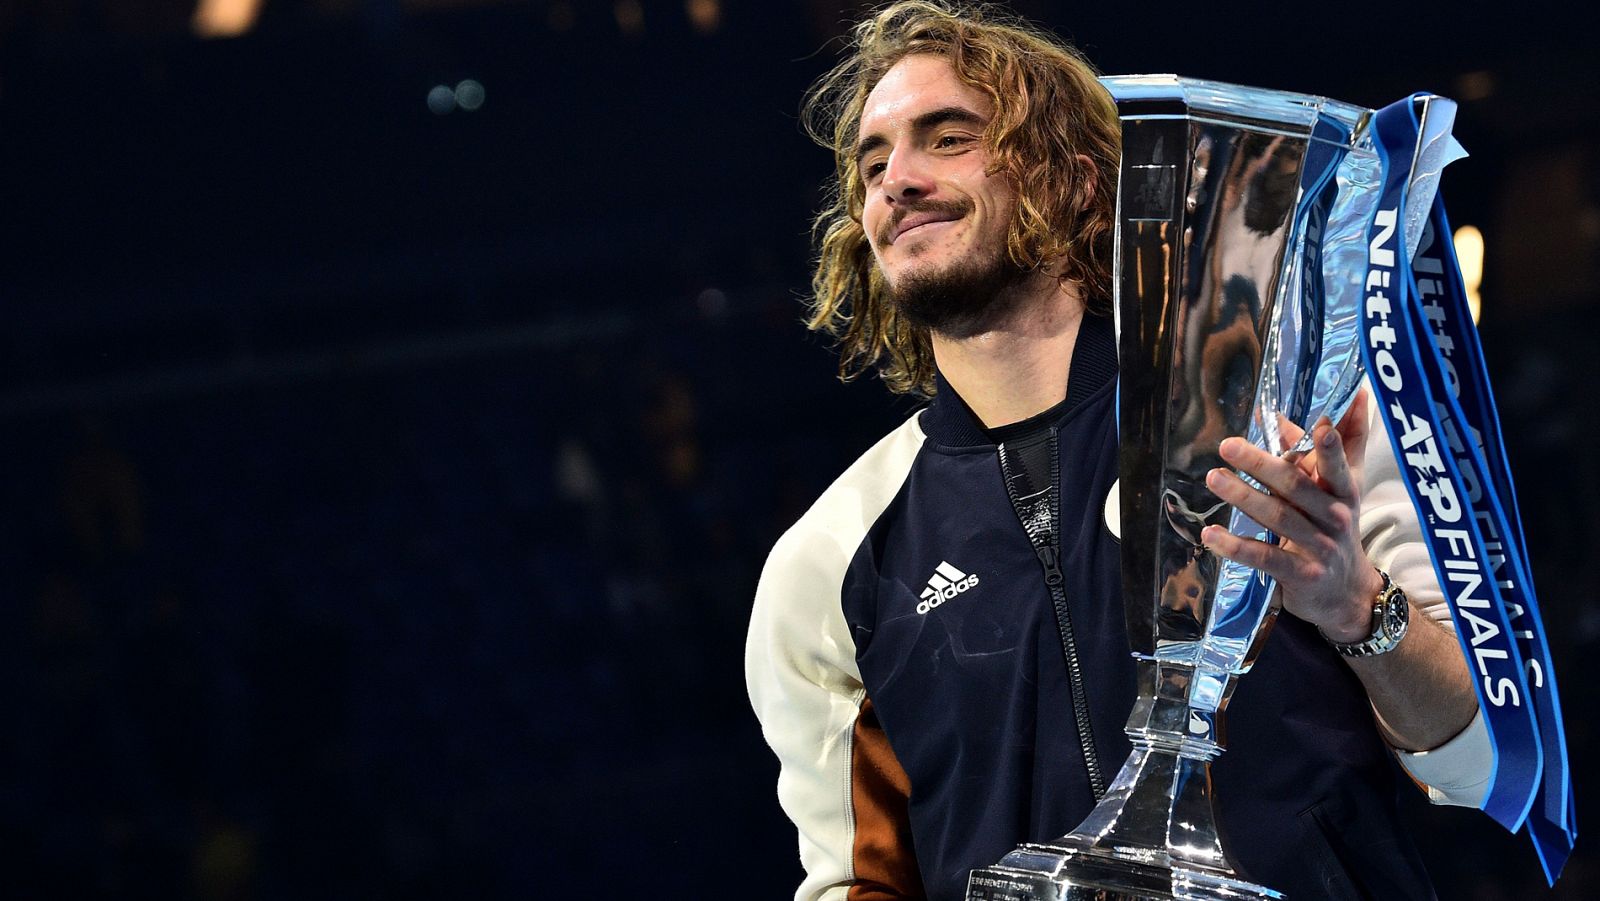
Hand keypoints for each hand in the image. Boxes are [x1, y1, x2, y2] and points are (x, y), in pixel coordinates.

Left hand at [1200, 389, 1384, 642]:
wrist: (1346, 593)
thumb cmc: (1337, 527)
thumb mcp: (1342, 487)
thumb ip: (1334, 445)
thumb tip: (1331, 401)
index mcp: (1344, 491)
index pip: (1338, 465)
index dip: (1330, 447)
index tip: (1320, 426)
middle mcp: (1335, 517)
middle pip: (1295, 486)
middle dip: (1262, 464)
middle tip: (1228, 445)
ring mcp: (1318, 547)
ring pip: (1277, 517)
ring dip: (1242, 497)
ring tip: (1213, 478)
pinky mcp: (1298, 574)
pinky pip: (1264, 557)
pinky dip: (1236, 546)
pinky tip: (1210, 535)